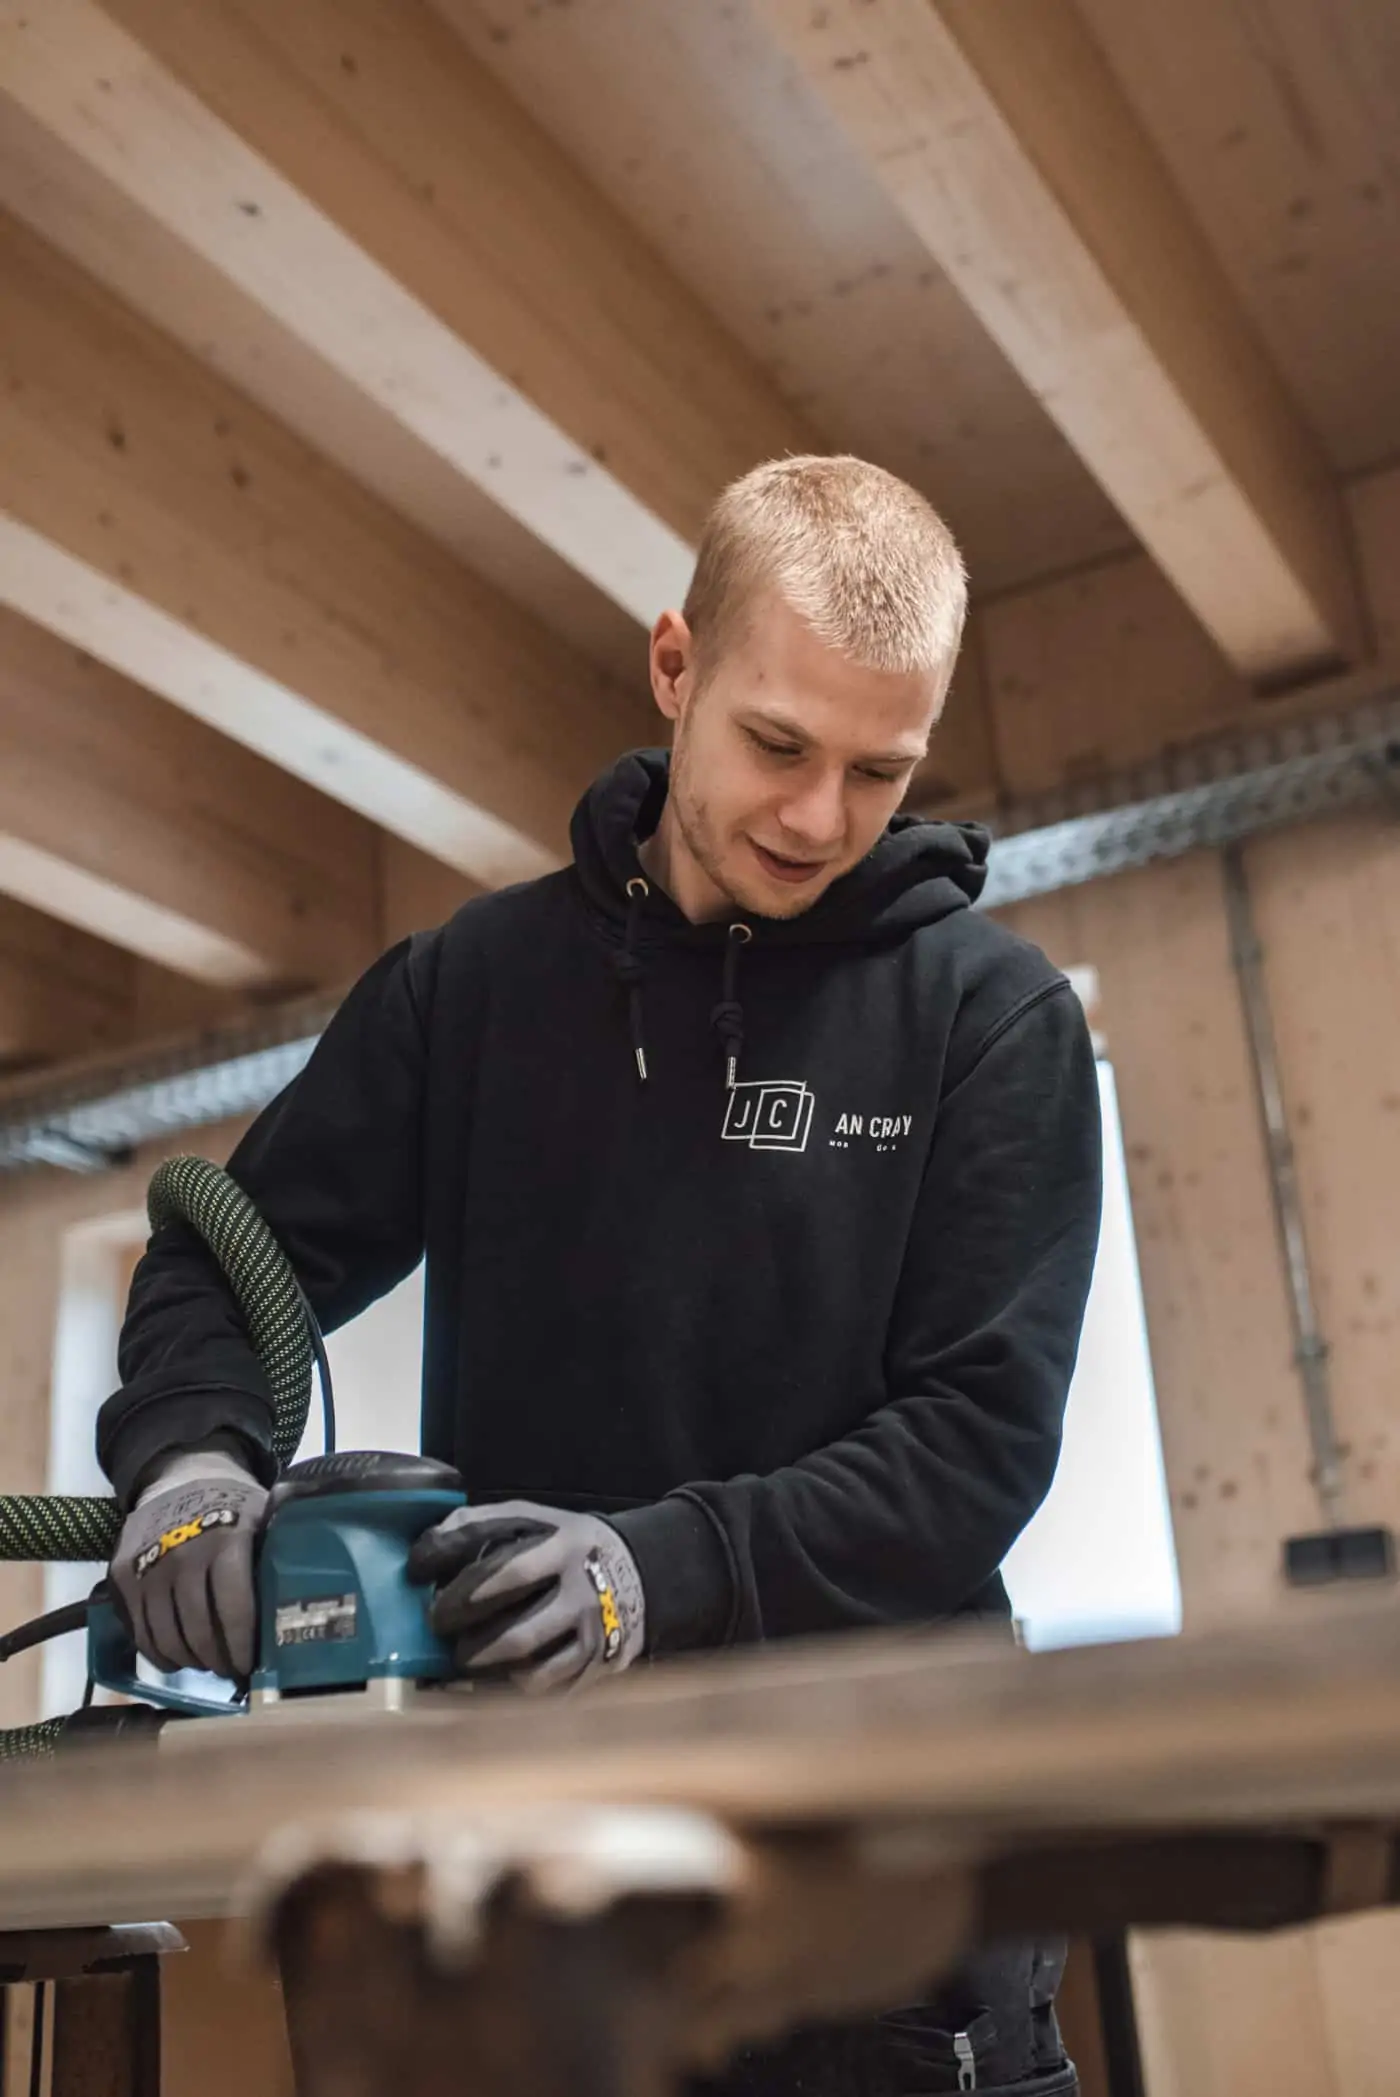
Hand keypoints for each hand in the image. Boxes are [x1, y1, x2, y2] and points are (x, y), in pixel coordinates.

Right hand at [109, 1456, 267, 1678]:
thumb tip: (301, 1602)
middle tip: (230, 1671)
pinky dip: (159, 1654)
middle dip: (218, 1661)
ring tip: (207, 1664)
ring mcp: (149, 1568)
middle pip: (198, 1631)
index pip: (234, 1609)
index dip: (242, 1645)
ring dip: (190, 1661)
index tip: (249, 1666)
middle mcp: (183, 1556)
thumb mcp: (264, 1517)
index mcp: (226, 1541)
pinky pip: (140, 1632)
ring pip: (167, 1638)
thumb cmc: (232, 1505)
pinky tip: (177, 1657)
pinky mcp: (123, 1577)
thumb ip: (277, 1554)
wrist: (180, 1476)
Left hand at [407, 1500, 645, 1694]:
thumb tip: (430, 1539)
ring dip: (489, 1670)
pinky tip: (501, 1672)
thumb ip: (486, 1521)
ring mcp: (595, 1637)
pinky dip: (518, 1686)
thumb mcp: (539, 1518)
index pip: (511, 1573)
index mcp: (566, 1551)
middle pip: (519, 1634)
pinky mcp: (600, 1667)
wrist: (641, 1572)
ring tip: (466, 1658)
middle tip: (440, 1631)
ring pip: (534, 1672)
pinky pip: (551, 1689)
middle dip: (470, 1641)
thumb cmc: (571, 1545)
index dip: (466, 1587)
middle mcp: (584, 1596)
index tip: (426, 1583)